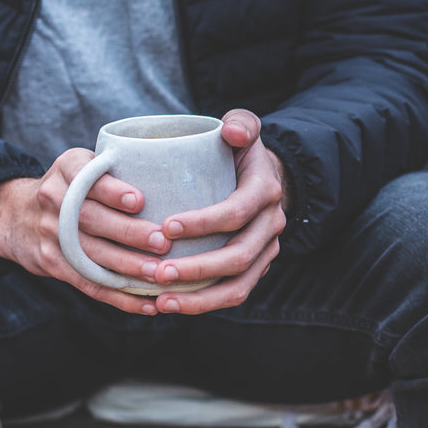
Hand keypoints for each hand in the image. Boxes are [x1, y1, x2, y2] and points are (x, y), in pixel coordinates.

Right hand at [0, 150, 172, 315]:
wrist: (15, 215)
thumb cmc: (71, 187)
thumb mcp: (82, 165)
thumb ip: (114, 169)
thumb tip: (171, 179)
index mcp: (67, 169)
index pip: (87, 178)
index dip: (112, 191)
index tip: (139, 201)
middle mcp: (54, 200)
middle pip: (92, 219)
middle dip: (129, 233)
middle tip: (162, 243)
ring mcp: (51, 234)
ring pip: (91, 255)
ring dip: (127, 267)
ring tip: (159, 274)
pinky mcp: (54, 263)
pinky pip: (89, 283)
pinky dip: (119, 297)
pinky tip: (147, 304)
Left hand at [143, 109, 288, 314]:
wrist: (263, 178)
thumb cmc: (239, 152)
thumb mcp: (244, 128)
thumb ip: (241, 123)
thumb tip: (230, 132)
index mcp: (265, 192)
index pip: (236, 212)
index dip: (204, 222)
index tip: (166, 226)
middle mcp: (271, 226)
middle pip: (238, 257)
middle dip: (197, 268)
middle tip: (156, 271)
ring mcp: (265, 252)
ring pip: (238, 285)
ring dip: (199, 298)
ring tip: (160, 300)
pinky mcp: (254, 269)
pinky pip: (232, 294)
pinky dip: (201, 304)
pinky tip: (167, 304)